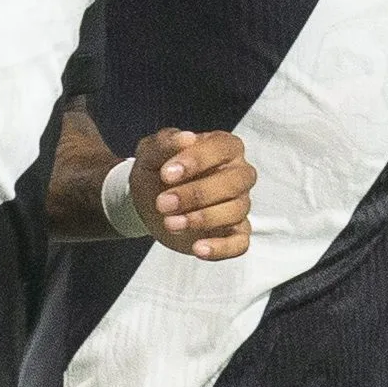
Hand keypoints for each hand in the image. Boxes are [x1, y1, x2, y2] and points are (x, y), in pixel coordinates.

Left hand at [132, 128, 254, 260]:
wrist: (147, 201)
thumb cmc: (156, 170)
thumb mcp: (151, 153)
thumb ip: (166, 143)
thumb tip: (187, 137)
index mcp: (223, 147)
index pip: (222, 148)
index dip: (196, 161)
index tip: (166, 174)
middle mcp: (237, 174)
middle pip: (234, 182)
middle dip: (197, 194)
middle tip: (163, 203)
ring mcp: (238, 204)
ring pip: (236, 211)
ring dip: (202, 219)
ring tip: (170, 223)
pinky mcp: (233, 233)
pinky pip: (240, 243)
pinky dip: (221, 248)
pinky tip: (198, 249)